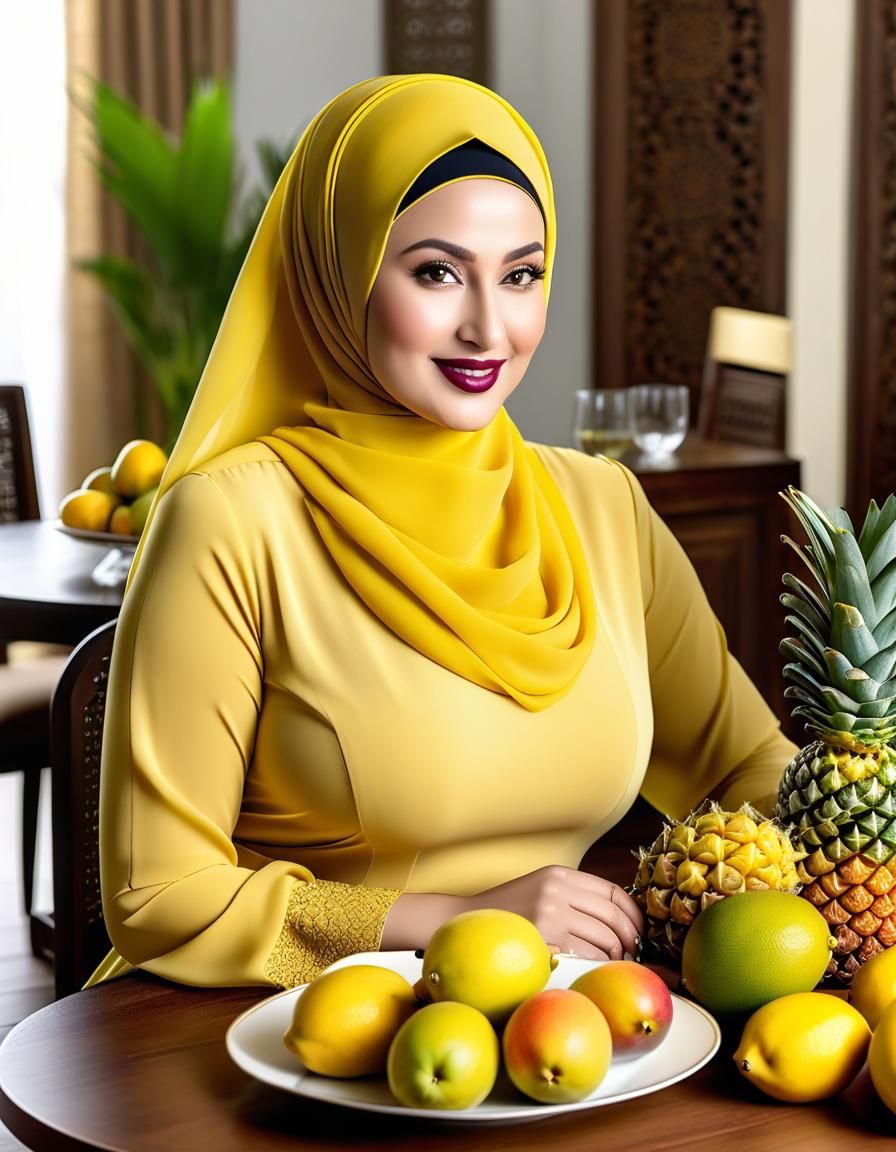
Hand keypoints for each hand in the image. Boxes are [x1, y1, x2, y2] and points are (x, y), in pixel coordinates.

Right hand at [468, 865, 643, 961]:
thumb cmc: (509, 912)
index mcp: (560, 875)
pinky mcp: (544, 939)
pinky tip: (597, 969)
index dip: (634, 914)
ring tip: (615, 963)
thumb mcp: (542, 890)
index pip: (613, 892)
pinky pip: (587, 955)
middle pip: (613, 916)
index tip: (639, 930)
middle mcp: (557, 890)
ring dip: (616, 955)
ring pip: (604, 938)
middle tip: (633, 952)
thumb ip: (574, 896)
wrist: (467, 921)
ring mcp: (550, 914)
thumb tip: (619, 918)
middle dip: (631, 938)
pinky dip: (599, 964)